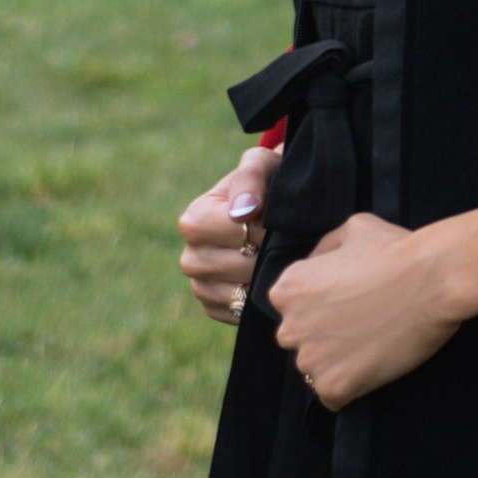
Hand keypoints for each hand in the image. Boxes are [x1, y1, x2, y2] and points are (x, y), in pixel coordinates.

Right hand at [177, 141, 283, 324]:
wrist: (268, 212)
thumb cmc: (264, 182)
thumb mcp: (259, 165)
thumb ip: (250, 179)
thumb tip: (242, 212)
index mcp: (193, 221)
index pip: (236, 232)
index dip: (265, 225)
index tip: (280, 218)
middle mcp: (190, 258)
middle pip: (243, 265)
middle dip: (271, 252)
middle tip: (287, 240)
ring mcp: (200, 287)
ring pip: (245, 292)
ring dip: (269, 276)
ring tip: (281, 257)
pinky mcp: (215, 309)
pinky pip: (243, 313)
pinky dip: (261, 298)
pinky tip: (270, 276)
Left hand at [272, 201, 477, 410]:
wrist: (433, 280)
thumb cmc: (395, 249)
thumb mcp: (351, 230)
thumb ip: (323, 250)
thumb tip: (316, 266)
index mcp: (286, 289)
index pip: (292, 307)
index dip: (321, 305)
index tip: (348, 302)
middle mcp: (289, 327)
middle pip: (300, 339)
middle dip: (324, 335)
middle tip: (362, 324)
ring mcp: (311, 360)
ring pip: (316, 368)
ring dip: (338, 361)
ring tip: (371, 343)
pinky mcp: (335, 387)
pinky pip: (333, 395)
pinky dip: (352, 385)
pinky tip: (373, 364)